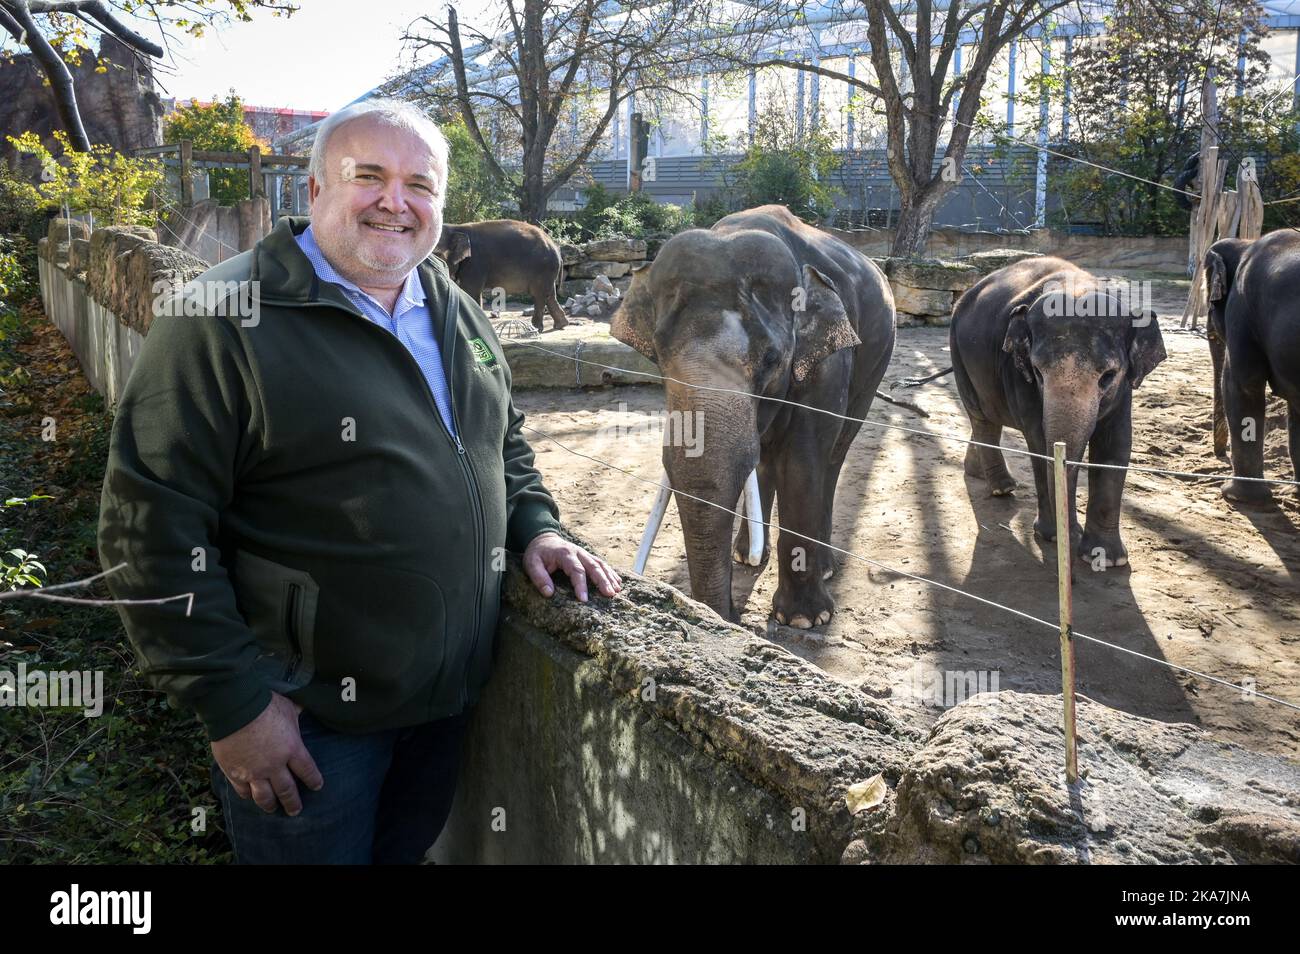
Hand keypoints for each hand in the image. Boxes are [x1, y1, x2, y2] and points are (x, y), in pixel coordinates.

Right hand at [210, 691, 322, 815]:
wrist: (235, 708)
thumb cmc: (265, 704)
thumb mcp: (289, 707)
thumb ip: (297, 714)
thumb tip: (304, 707)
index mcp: (292, 749)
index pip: (308, 771)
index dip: (314, 780)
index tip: (317, 786)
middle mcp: (275, 765)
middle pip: (287, 790)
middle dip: (293, 802)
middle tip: (296, 810)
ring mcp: (254, 772)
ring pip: (264, 796)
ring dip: (270, 805)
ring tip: (273, 809)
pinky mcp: (235, 773)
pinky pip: (243, 790)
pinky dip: (247, 795)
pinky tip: (250, 796)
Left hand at [523, 531, 622, 602]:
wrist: (543, 539)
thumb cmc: (537, 554)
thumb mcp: (531, 564)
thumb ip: (539, 577)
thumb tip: (549, 593)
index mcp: (565, 554)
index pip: (576, 570)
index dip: (581, 585)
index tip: (584, 600)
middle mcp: (578, 552)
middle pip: (594, 566)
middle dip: (603, 581)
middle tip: (610, 594)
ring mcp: (585, 554)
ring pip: (601, 564)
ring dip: (609, 577)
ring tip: (616, 591)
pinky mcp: (588, 557)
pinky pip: (602, 564)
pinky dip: (610, 573)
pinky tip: (618, 583)